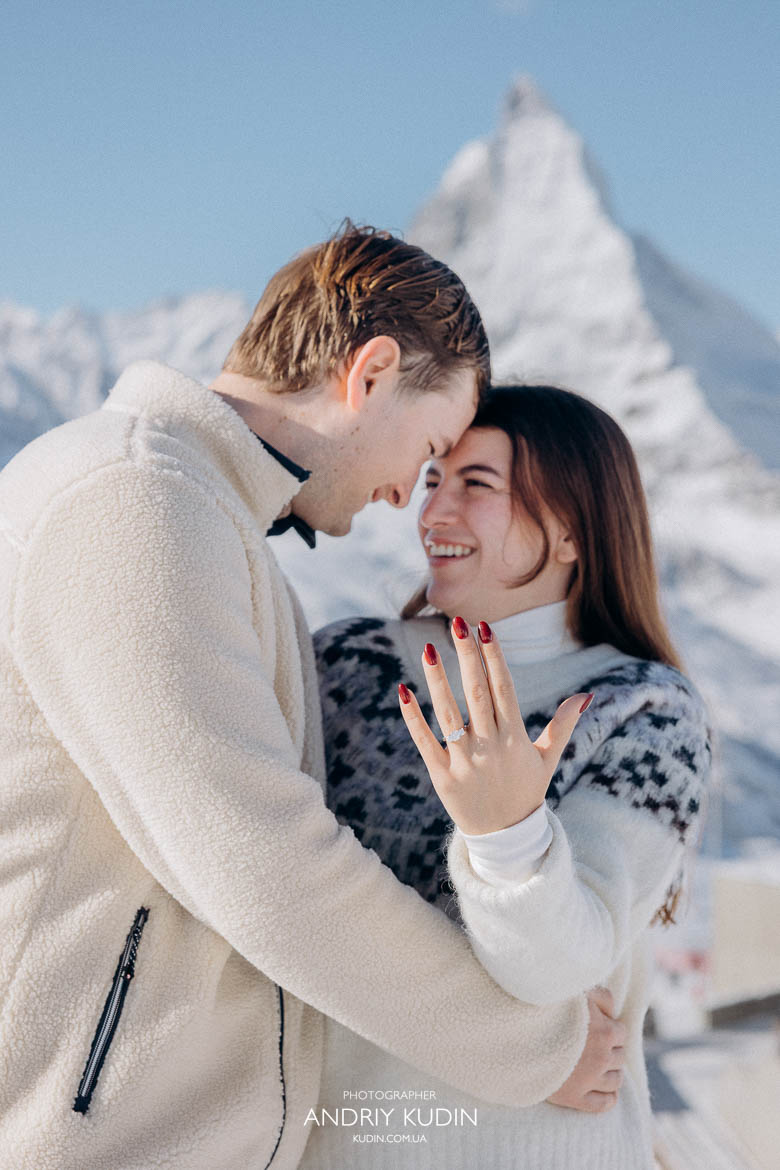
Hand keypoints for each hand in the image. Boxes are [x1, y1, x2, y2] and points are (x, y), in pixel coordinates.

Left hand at [398, 616, 592, 834]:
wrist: (506, 840)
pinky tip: (404, 691)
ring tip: (427, 649)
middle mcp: (491, 747)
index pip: (504, 689)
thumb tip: (587, 696)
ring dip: (437, 681)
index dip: (494, 658)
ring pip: (448, 715)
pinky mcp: (442, 776)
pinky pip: (425, 742)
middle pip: (477, 694)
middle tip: (458, 623)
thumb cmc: (526, 792)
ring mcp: (465, 762)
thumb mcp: (548, 759)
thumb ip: (564, 725)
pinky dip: (413, 718)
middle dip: (467, 657)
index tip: (485, 628)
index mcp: (516, 738)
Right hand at [547, 987, 625, 1112]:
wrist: (517, 1034)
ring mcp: (589, 1080)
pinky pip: (603, 1104)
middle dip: (610, 1050)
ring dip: (610, 1072)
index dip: (610, 1028)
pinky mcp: (575, 1098)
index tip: (598, 1027)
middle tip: (594, 1045)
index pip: (621, 1033)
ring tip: (597, 1065)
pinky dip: (608, 1098)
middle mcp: (602, 1058)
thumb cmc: (546, 1008)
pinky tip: (603, 1090)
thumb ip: (601, 996)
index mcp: (605, 1032)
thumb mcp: (577, 992)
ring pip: (615, 1081)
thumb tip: (613, 1011)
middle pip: (619, 1057)